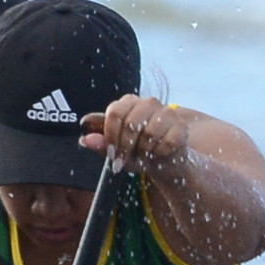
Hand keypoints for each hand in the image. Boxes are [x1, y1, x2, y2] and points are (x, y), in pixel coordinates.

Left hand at [81, 94, 196, 175]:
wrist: (163, 161)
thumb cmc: (135, 152)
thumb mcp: (115, 151)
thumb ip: (101, 144)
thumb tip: (85, 140)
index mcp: (128, 103)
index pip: (115, 113)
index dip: (111, 136)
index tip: (111, 153)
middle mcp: (148, 102)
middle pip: (131, 123)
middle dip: (125, 147)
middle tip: (124, 160)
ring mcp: (167, 112)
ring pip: (149, 134)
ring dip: (143, 151)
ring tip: (143, 154)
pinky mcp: (180, 126)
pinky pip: (165, 143)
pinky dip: (158, 154)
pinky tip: (158, 154)